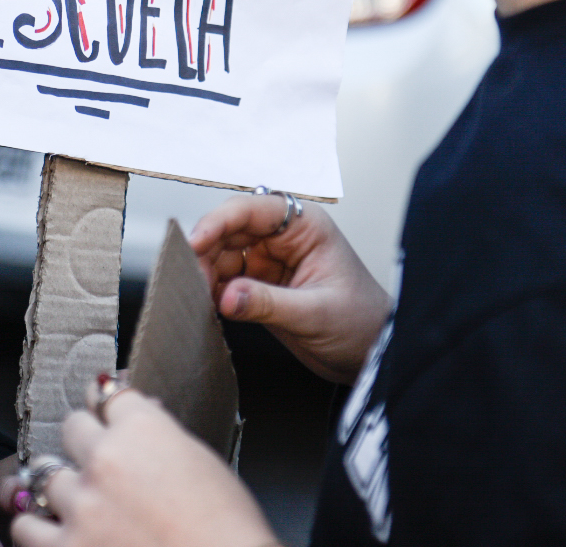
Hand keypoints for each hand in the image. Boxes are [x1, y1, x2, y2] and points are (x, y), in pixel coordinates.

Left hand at [11, 389, 274, 546]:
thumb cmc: (227, 532)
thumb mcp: (204, 466)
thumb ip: (165, 439)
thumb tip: (144, 422)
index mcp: (144, 430)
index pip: (108, 394)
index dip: (106, 403)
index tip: (102, 407)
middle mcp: (105, 459)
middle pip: (72, 427)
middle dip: (84, 440)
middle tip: (96, 459)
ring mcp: (81, 505)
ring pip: (45, 475)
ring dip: (62, 486)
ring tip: (77, 500)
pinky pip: (27, 527)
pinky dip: (37, 527)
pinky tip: (53, 529)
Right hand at [190, 193, 390, 382]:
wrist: (373, 355)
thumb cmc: (362, 322)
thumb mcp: (316, 313)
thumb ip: (268, 303)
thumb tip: (226, 296)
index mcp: (304, 226)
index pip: (251, 210)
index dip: (218, 222)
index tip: (194, 244)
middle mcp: (283, 237)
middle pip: (229, 230)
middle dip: (206, 252)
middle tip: (192, 280)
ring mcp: (269, 262)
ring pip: (222, 255)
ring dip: (206, 273)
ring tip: (197, 297)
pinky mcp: (260, 287)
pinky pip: (226, 281)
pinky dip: (212, 292)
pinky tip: (206, 305)